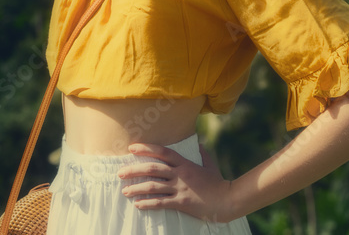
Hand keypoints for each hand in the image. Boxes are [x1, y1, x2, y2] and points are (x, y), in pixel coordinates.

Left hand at [117, 142, 238, 222]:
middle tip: (121, 173)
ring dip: (136, 188)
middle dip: (134, 170)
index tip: (131, 148)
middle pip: (152, 168)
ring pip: (153, 186)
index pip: (162, 152)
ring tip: (125, 191)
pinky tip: (138, 204)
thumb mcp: (210, 165)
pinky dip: (147, 203)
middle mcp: (180, 174)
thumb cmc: (218, 183)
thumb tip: (199, 143)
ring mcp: (180, 188)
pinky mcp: (181, 203)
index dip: (146, 148)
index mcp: (185, 163)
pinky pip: (160, 203)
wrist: (228, 200)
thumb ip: (202, 154)